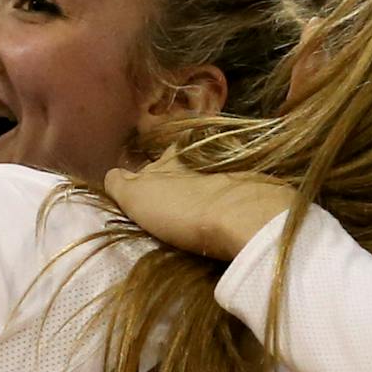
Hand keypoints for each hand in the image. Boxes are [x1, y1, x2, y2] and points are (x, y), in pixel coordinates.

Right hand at [104, 148, 294, 261]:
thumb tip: (112, 175)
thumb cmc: (184, 208)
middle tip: (177, 208)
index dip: (148, 178)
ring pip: (213, 177)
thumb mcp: (137, 196)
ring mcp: (234, 168)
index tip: (149, 197)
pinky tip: (231, 217)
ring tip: (204, 215)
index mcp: (171, 153)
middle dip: (179, 183)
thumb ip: (119, 183)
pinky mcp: (259, 188)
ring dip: (207, 191)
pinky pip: (239, 191)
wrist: (246, 218)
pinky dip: (233, 201)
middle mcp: (203, 153)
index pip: (153, 161)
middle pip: (184, 168)